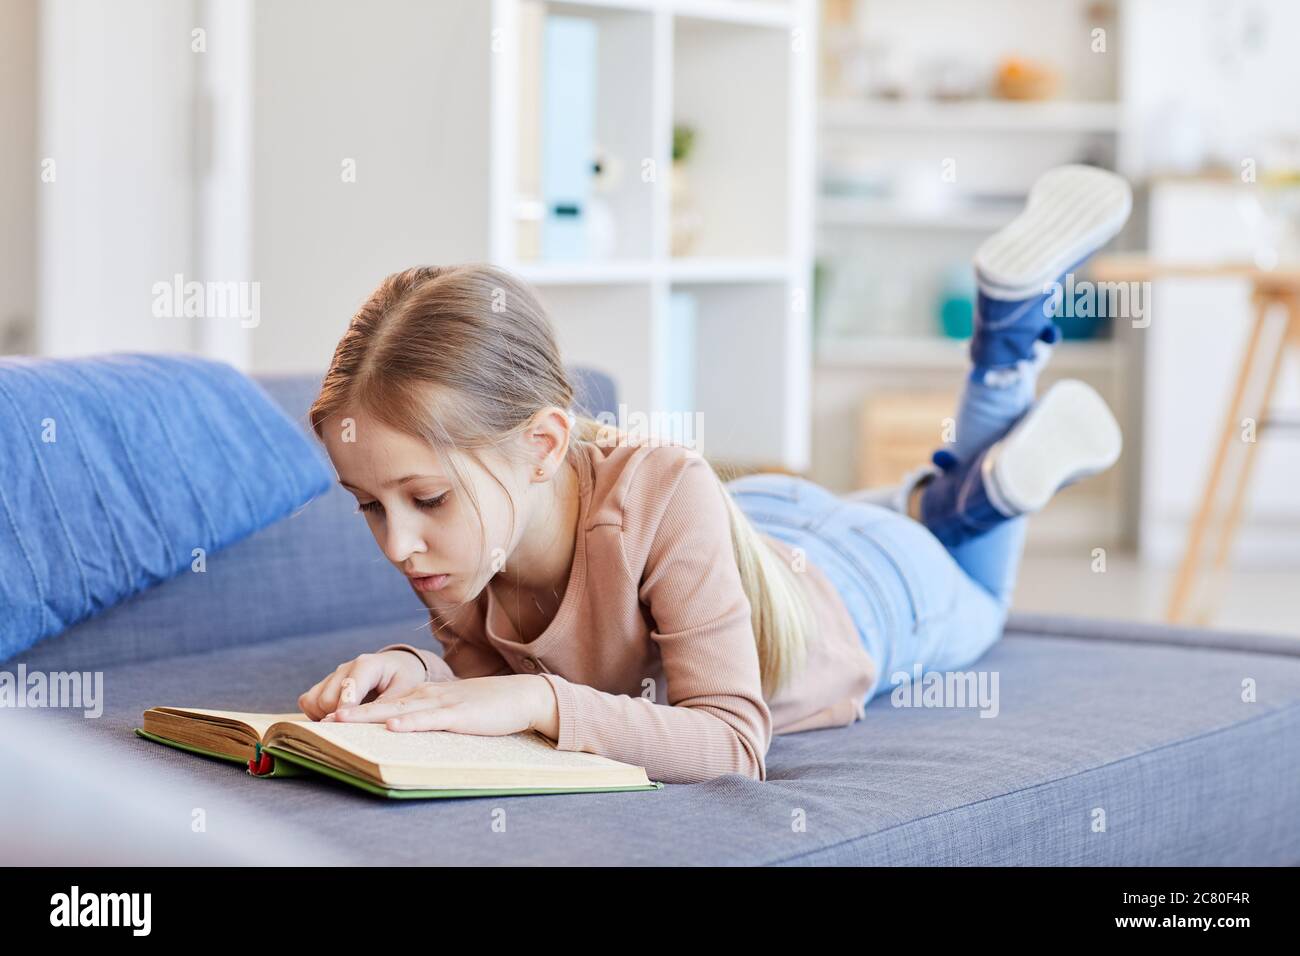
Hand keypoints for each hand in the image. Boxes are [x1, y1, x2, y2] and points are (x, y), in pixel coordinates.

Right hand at [298, 650, 427, 720]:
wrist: (397, 668)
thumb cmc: (403, 680)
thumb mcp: (403, 692)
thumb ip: (383, 707)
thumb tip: (363, 725)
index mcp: (366, 664)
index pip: (348, 688)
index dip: (346, 710)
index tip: (348, 727)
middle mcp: (345, 668)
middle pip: (326, 700)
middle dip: (338, 718)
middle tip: (357, 727)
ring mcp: (332, 676)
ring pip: (314, 701)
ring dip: (325, 716)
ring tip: (349, 722)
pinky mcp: (324, 685)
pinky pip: (307, 701)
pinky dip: (316, 713)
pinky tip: (337, 719)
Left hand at [326, 674, 557, 738]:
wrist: (522, 696)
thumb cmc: (489, 706)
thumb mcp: (453, 709)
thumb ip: (430, 716)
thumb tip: (404, 728)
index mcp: (426, 695)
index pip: (386, 702)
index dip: (358, 710)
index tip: (331, 719)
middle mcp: (429, 696)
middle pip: (383, 703)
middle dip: (352, 711)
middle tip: (321, 719)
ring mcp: (443, 704)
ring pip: (400, 709)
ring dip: (369, 716)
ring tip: (342, 721)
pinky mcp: (460, 715)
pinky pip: (431, 720)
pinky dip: (411, 722)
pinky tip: (393, 726)